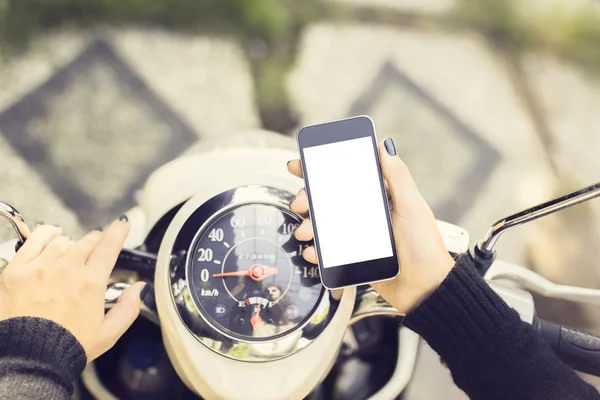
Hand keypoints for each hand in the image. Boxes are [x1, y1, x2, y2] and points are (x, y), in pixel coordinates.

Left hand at [0, 219, 145, 361]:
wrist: (28, 358)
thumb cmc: (67, 347)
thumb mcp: (108, 333)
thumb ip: (128, 308)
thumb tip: (139, 289)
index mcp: (91, 282)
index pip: (109, 246)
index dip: (118, 231)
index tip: (121, 225)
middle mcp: (68, 269)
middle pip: (88, 242)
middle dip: (97, 240)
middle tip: (98, 245)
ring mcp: (41, 267)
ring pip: (64, 241)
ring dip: (72, 245)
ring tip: (72, 253)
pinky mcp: (18, 270)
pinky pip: (35, 240)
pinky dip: (46, 234)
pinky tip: (52, 235)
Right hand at [288, 138, 454, 313]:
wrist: (424, 289)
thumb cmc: (424, 247)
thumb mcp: (412, 206)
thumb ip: (398, 177)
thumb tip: (384, 146)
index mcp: (378, 198)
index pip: (345, 177)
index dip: (321, 170)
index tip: (300, 166)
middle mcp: (364, 214)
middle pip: (327, 200)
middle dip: (307, 199)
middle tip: (300, 203)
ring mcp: (356, 236)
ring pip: (323, 225)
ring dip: (308, 225)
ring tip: (305, 231)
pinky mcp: (351, 258)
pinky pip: (327, 252)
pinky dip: (316, 251)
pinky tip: (313, 251)